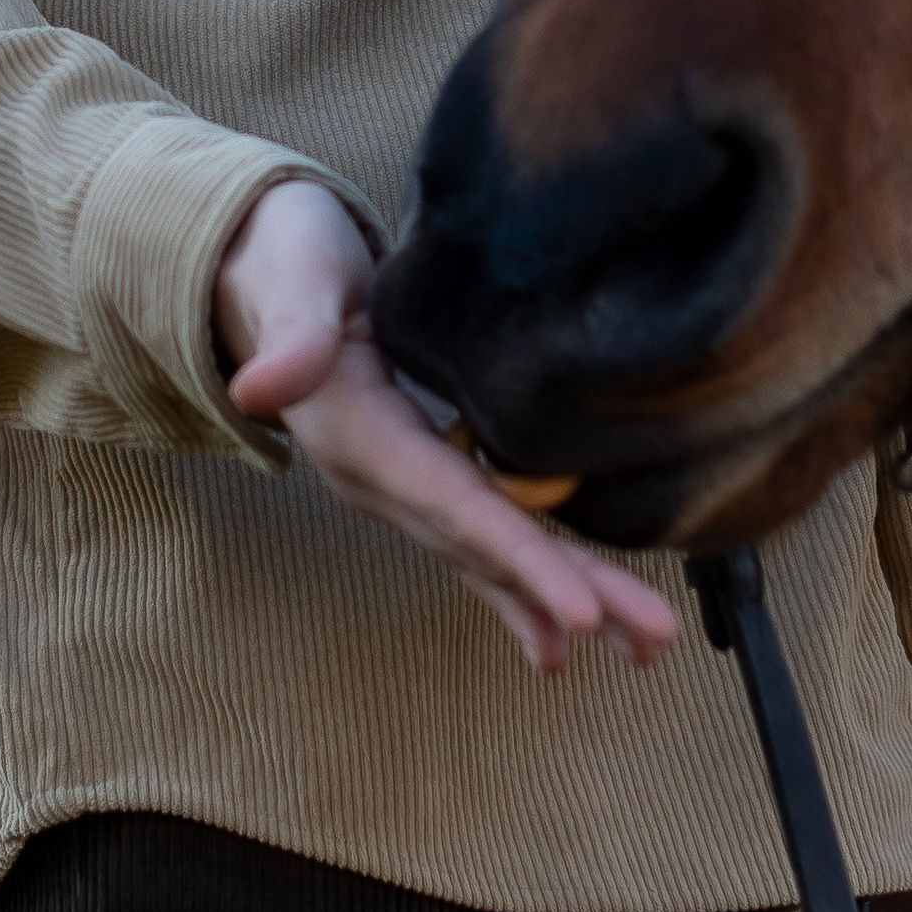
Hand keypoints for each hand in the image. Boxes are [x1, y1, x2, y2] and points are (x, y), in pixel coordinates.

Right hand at [213, 181, 677, 674]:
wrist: (265, 275)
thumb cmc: (290, 264)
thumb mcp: (295, 287)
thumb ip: (294, 336)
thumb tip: (260, 389)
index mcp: (360, 439)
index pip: (453, 508)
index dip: (520, 558)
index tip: (584, 610)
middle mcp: (382, 481)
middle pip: (486, 548)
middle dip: (569, 593)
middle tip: (652, 639)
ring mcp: (403, 486)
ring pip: (492, 555)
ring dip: (567, 600)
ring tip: (644, 647)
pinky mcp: (424, 476)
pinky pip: (482, 542)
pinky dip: (527, 587)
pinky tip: (572, 636)